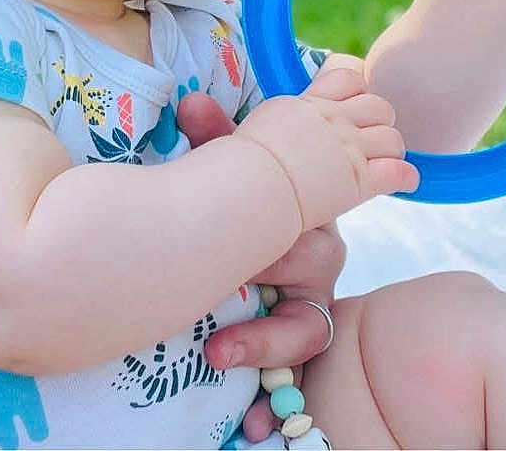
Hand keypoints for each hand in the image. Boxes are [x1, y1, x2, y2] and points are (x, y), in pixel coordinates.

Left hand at [177, 57, 392, 440]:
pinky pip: (299, 360)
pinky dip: (272, 382)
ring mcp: (308, 298)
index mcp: (299, 203)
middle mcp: (313, 250)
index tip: (240, 210)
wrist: (227, 245)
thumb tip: (192, 102)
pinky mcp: (297, 336)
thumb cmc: (236, 204)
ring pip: (309, 318)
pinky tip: (244, 403)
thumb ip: (212, 138)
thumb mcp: (222, 170)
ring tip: (220, 349)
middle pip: (314, 254)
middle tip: (226, 275)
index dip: (284, 199)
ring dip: (266, 334)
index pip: (308, 196)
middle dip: (269, 260)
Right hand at [235, 66, 415, 230]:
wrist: (252, 186)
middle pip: (380, 106)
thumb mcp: (254, 124)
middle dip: (379, 122)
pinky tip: (397, 183)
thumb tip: (197, 104)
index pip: (349, 76)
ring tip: (380, 163)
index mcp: (311, 103)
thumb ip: (262, 114)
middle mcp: (334, 120)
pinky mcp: (359, 180)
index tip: (351, 105)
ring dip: (391, 151)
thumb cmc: (243, 162)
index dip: (357, 90)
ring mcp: (349, 149)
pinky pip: (399, 171)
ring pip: (394, 138)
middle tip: (367, 140)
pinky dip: (404, 178)